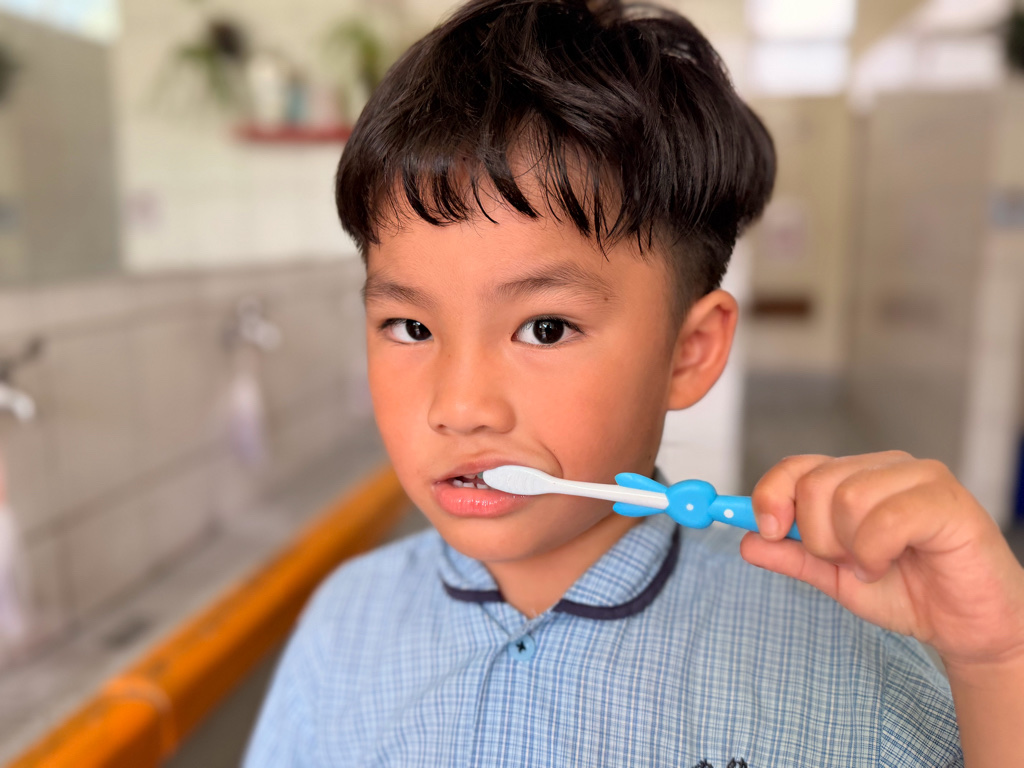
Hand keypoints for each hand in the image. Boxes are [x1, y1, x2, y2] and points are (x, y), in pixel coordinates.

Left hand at [740, 451, 1023, 670]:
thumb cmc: (908, 592)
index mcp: (855, 476)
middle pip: (814, 483)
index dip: (770, 496)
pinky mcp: (946, 501)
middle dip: (816, 536)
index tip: (767, 531)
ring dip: (850, 548)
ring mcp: (918, 478)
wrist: (967, 626)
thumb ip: (791, 556)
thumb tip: (744, 541)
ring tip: (874, 565)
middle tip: (846, 562)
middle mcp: (884, 467)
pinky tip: (891, 565)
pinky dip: (876, 552)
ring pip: (846, 497)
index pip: (796, 466)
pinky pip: (886, 518)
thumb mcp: (833, 578)